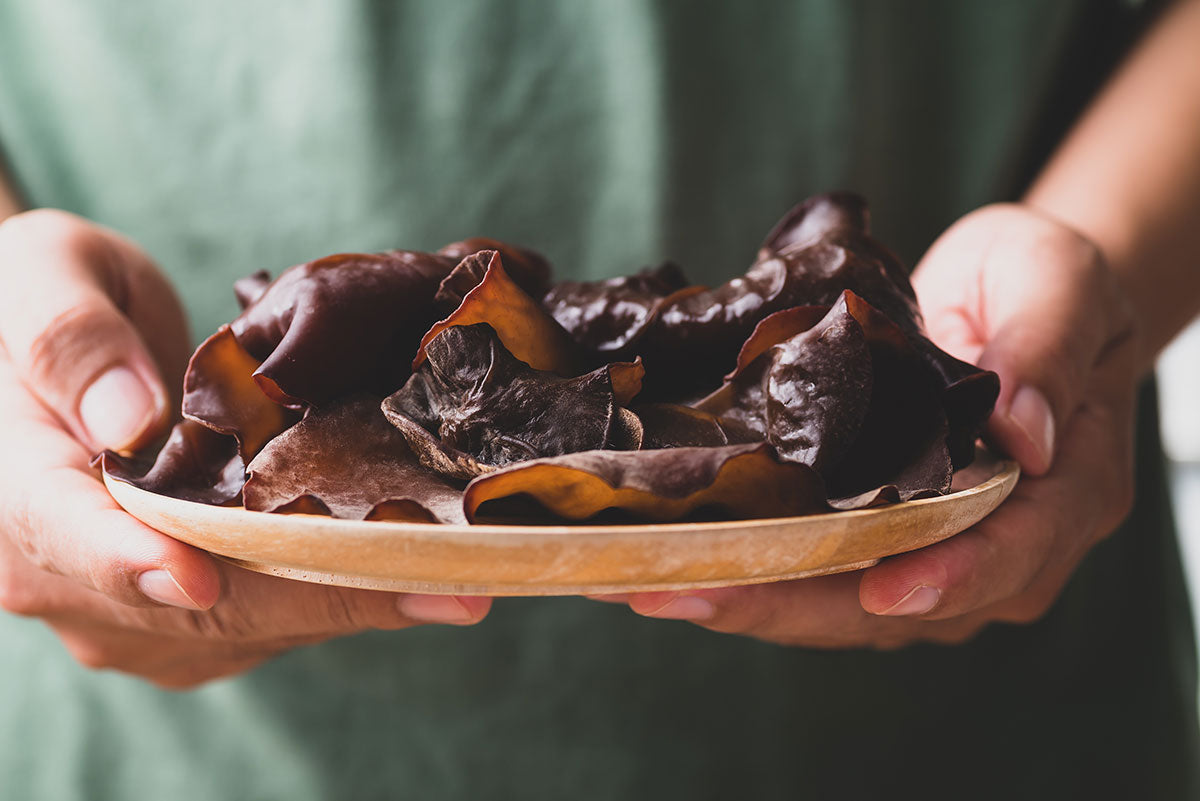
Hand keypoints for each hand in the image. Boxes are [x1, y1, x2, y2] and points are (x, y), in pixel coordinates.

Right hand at [0, 210, 490, 687]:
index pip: (73, 538)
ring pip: (247, 622)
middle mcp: (64, 575)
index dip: (143, 562)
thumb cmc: (36, 301)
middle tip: (444, 588)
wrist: (47, 354)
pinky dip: (342, 587)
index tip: (207, 576)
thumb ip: (68, 340)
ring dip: (351, 598)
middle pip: (195, 606)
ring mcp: (130, 603)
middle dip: (322, 596)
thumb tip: (131, 418)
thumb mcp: (38, 277)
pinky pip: (268, 613)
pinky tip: (418, 563)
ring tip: (456, 576)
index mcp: (17, 491)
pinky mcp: (186, 607)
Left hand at [600, 204, 1137, 647]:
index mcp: (1062, 494)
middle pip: (898, 601)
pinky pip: (812, 565)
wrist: (1007, 299)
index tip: (881, 588)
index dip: (947, 576)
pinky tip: (668, 560)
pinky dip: (745, 565)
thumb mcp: (1059, 283)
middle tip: (691, 593)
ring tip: (652, 586)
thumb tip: (1024, 429)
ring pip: (839, 599)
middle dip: (790, 603)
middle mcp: (997, 543)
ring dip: (746, 596)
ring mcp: (929, 548)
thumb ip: (1048, 347)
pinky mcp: (872, 532)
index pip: (1011, 553)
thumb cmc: (1039, 284)